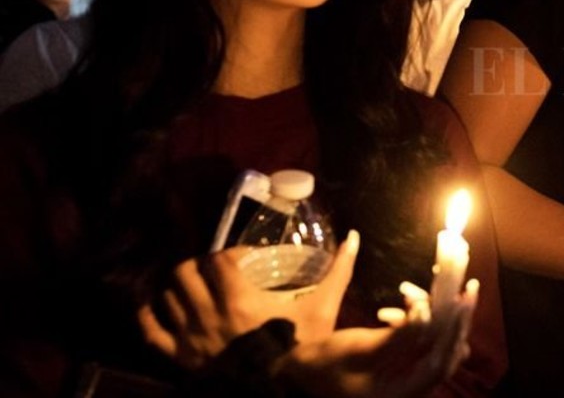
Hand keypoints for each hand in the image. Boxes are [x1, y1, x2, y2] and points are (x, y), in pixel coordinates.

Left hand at [138, 230, 359, 369]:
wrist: (277, 389)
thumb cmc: (300, 350)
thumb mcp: (322, 311)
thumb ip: (338, 273)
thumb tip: (354, 238)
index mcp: (239, 299)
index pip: (218, 260)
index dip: (228, 254)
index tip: (243, 259)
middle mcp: (207, 314)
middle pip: (184, 273)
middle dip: (197, 265)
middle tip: (213, 270)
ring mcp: (188, 337)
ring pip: (167, 297)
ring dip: (177, 287)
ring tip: (193, 288)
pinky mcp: (177, 357)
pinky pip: (150, 330)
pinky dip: (150, 314)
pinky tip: (159, 307)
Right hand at [280, 281, 477, 397]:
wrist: (297, 375)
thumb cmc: (324, 364)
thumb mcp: (360, 347)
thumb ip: (400, 335)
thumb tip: (429, 311)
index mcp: (404, 390)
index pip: (442, 358)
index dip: (456, 325)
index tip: (466, 293)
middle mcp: (412, 388)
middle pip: (445, 350)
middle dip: (451, 314)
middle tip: (461, 282)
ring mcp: (407, 379)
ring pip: (434, 344)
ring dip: (429, 315)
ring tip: (406, 292)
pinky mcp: (401, 368)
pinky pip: (420, 344)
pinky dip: (413, 324)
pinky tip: (392, 310)